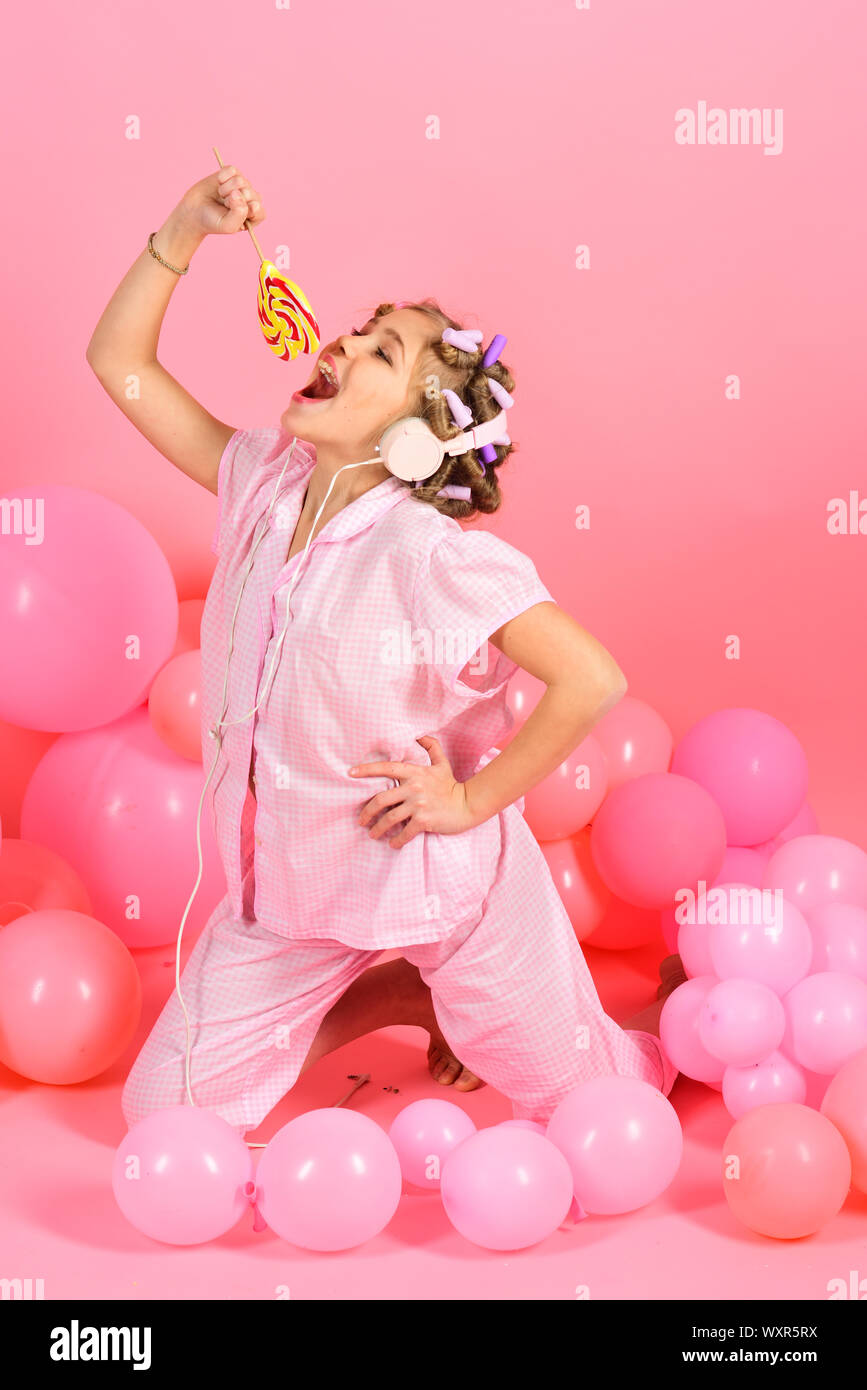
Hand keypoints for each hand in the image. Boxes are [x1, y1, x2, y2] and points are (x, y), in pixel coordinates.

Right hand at [174, 163, 267, 237]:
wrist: (195, 211)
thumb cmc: (213, 221)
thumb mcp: (227, 225)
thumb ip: (239, 214)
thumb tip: (238, 193)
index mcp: (255, 215)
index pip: (258, 208)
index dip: (243, 210)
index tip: (232, 213)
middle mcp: (251, 198)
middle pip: (248, 192)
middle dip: (231, 200)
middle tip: (224, 206)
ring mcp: (242, 185)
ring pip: (239, 181)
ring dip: (225, 190)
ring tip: (221, 196)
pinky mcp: (232, 174)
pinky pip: (231, 170)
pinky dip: (222, 177)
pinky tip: (219, 184)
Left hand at [349, 735, 476, 848]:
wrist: (468, 804)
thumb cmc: (452, 785)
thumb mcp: (442, 764)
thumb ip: (431, 747)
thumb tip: (421, 734)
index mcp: (414, 773)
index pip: (386, 768)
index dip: (367, 769)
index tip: (350, 773)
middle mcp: (414, 788)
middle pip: (381, 799)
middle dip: (367, 811)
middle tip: (361, 820)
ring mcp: (419, 805)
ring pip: (390, 818)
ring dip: (378, 829)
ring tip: (372, 834)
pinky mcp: (424, 821)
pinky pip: (405, 833)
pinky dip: (397, 841)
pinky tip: (393, 844)